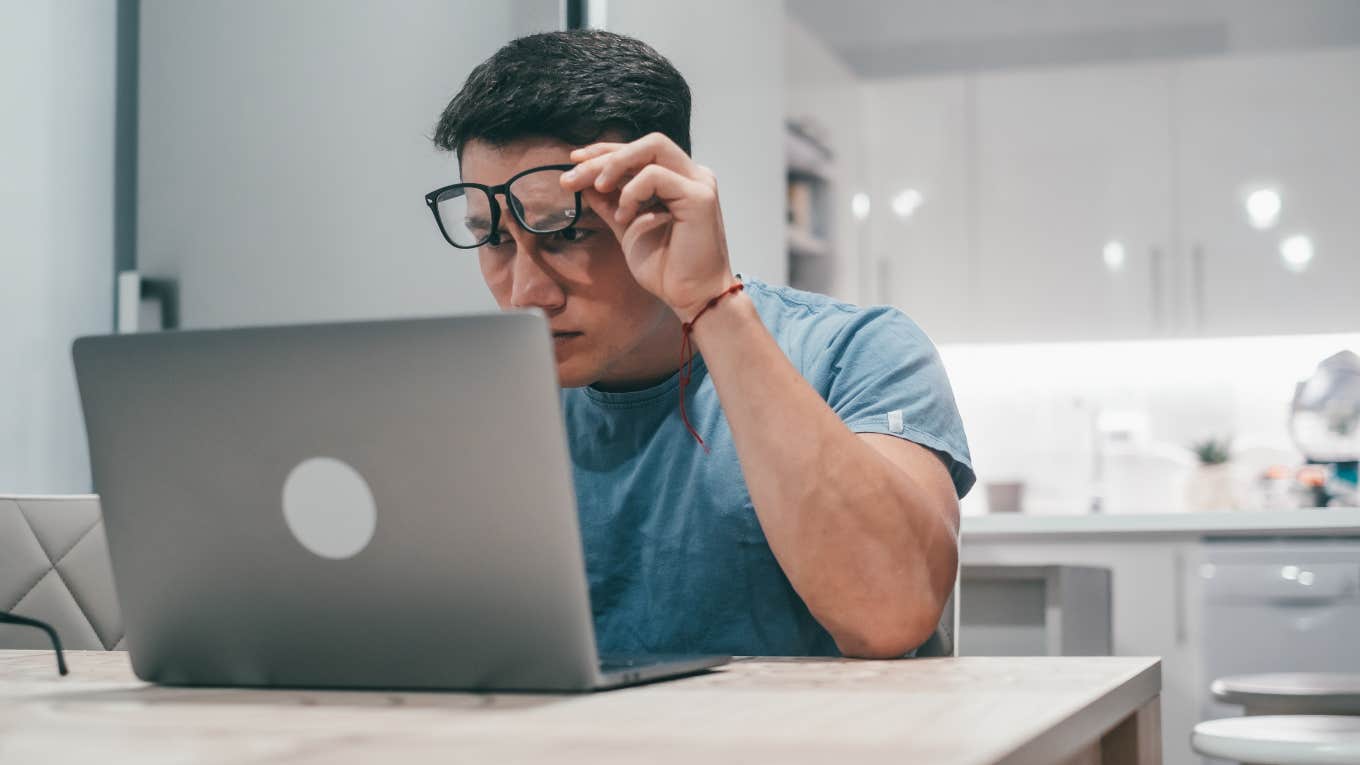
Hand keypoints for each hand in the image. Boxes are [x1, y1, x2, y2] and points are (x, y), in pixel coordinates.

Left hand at [560, 133, 735, 320]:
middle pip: (644, 144)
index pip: (639, 152)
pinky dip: (632, 192)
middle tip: (574, 176)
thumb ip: (610, 202)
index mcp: (677, 180)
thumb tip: (585, 182)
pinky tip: (624, 215)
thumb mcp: (627, 227)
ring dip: (615, 165)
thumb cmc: (666, 268)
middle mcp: (691, 175)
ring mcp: (698, 183)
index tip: (574, 162)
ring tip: (597, 189)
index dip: (605, 152)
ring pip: (652, 147)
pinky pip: (656, 176)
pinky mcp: (700, 197)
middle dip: (604, 156)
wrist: (690, 297)